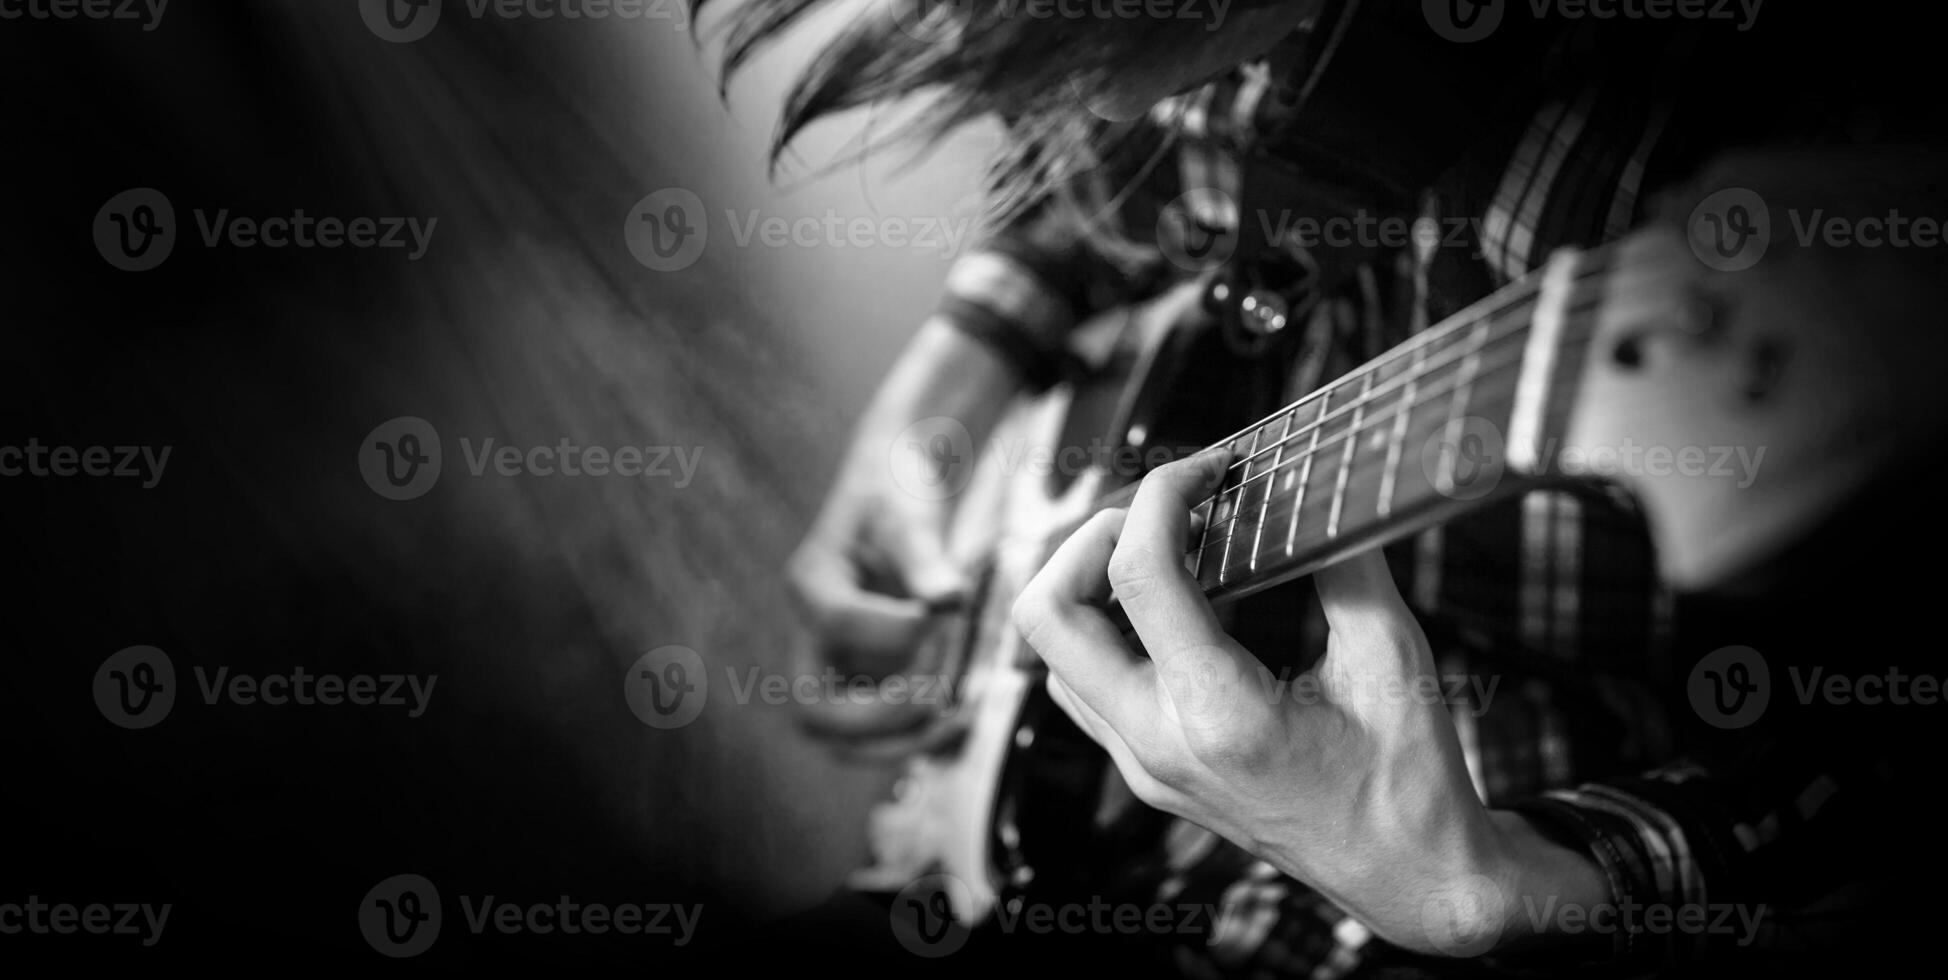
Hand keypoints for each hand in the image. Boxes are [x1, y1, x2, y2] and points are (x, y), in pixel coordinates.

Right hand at [786, 320, 1016, 738]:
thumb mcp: (910, 511)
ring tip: (961, 719)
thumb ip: (924, 556)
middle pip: (814, 711)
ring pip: (845, 738)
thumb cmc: (899, 491)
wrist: (898, 492)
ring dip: (901, 742)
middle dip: (879, 715)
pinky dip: (919, 737)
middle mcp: (812, 636)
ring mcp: (839, 665)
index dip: (892, 626)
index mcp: (811, 584)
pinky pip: (883, 732)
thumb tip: (946, 600)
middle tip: (940, 692)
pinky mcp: (869, 682)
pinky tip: (965, 719)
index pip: (835, 623)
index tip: (944, 607)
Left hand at [1010, 451, 1606, 954]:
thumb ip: (1345, 562)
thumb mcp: (1394, 659)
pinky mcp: (1148, 774)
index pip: (1139, 575)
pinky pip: (1086, 688)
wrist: (1410, 881)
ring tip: (1169, 550)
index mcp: (1222, 717)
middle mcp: (1161, 745)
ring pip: (1052, 654)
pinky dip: (1109, 630)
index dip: (1163, 493)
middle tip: (1165, 512)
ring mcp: (1144, 767)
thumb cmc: (1411, 783)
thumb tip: (1313, 483)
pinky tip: (1177, 605)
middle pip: (1045, 616)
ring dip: (1090, 586)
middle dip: (1090, 538)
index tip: (1211, 465)